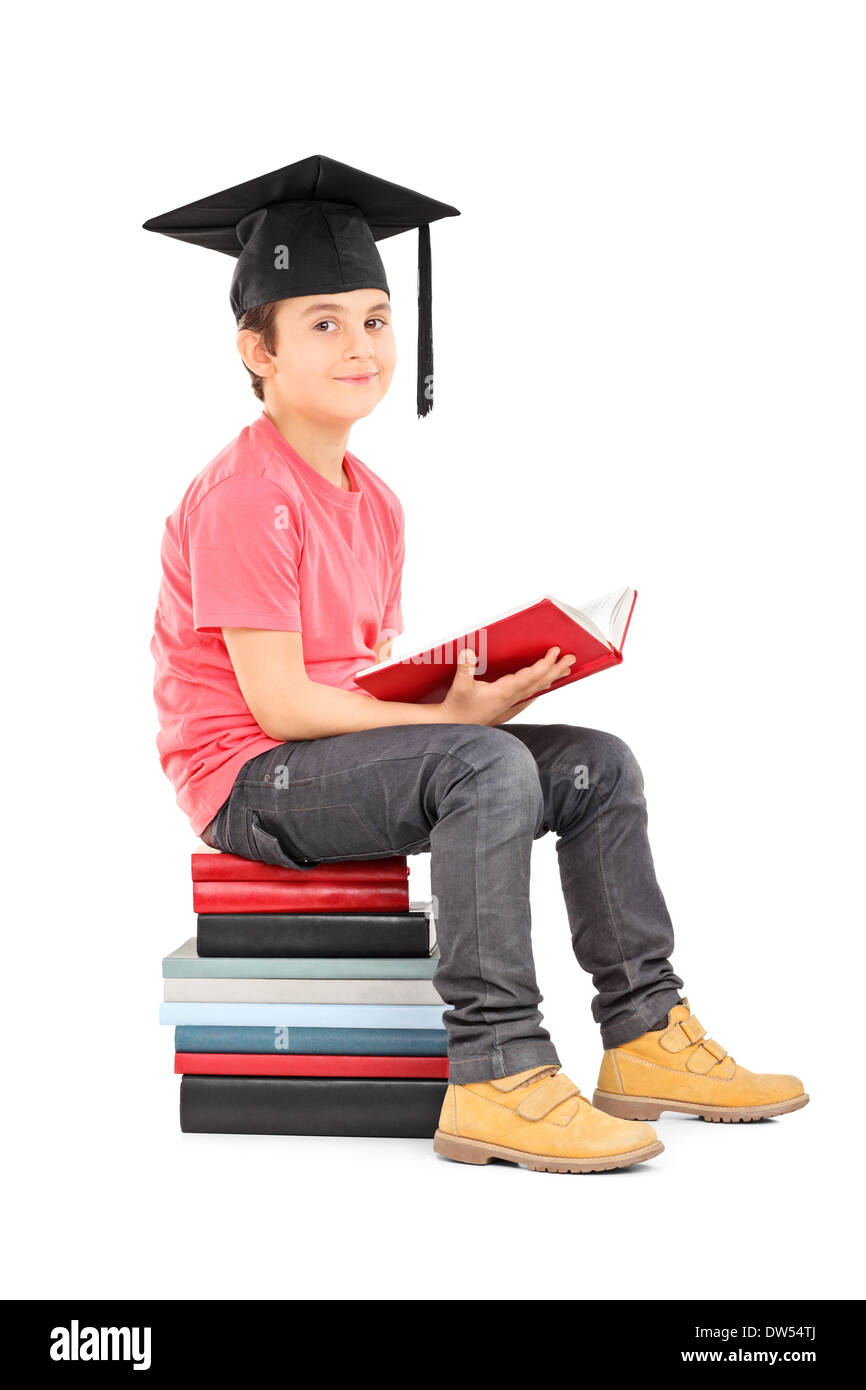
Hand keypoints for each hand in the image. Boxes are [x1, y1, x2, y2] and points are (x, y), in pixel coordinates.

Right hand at [436, 646, 575, 726]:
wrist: (454, 726)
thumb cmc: (458, 708)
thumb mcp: (459, 687)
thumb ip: (465, 669)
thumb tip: (468, 652)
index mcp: (503, 692)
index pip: (530, 676)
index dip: (544, 664)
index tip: (555, 652)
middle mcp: (511, 698)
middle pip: (539, 682)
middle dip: (556, 669)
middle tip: (571, 658)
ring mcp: (511, 703)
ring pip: (537, 688)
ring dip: (552, 677)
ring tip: (566, 669)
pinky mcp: (507, 705)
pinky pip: (529, 694)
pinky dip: (540, 687)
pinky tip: (546, 684)